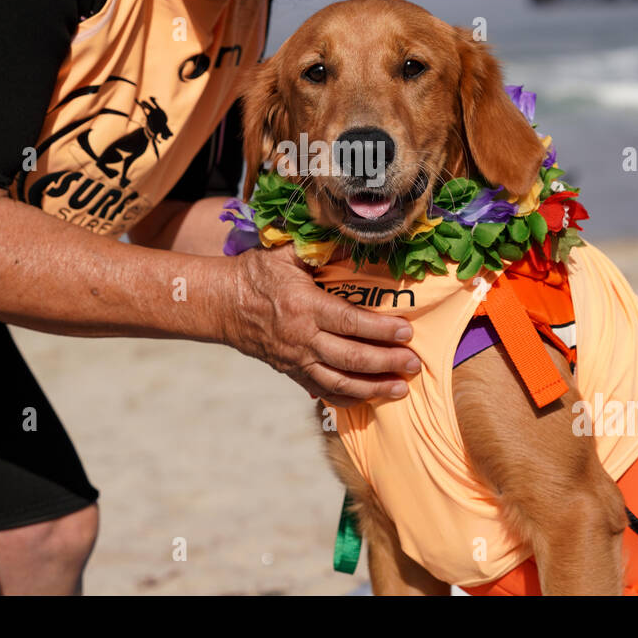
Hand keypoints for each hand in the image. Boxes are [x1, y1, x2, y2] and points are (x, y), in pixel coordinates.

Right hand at [223, 244, 420, 406]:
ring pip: (340, 382)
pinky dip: (348, 398)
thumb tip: (357, 239)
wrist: (222, 304)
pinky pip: (323, 391)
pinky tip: (370, 398)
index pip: (350, 322)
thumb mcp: (285, 252)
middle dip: (387, 363)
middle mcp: (302, 338)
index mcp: (304, 306)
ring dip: (374, 388)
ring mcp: (296, 360)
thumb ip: (321, 248)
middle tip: (414, 363)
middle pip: (351, 358)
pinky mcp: (292, 372)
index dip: (381, 330)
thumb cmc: (256, 274)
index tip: (407, 331)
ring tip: (401, 388)